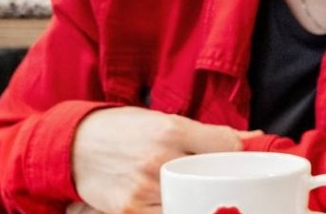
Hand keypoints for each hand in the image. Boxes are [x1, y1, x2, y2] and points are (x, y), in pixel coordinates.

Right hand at [72, 107, 246, 213]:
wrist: (74, 147)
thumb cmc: (122, 130)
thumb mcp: (162, 120)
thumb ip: (208, 133)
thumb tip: (251, 139)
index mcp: (171, 130)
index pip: (227, 148)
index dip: (238, 158)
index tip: (237, 163)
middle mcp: (160, 159)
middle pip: (216, 181)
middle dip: (225, 186)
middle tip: (226, 188)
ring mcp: (146, 188)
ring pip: (195, 205)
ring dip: (201, 204)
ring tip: (201, 198)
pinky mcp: (131, 211)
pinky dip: (178, 212)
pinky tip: (178, 206)